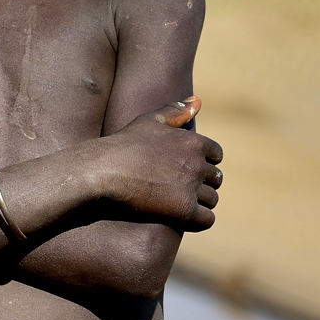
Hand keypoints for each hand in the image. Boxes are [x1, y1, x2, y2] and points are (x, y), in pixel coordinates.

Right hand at [93, 97, 221, 228]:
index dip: (203, 161)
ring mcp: (192, 187)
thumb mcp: (149, 121)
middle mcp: (197, 163)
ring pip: (212, 199)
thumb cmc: (123, 144)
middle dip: (201, 183)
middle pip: (216, 178)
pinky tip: (181, 216)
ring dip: (199, 202)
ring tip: (176, 200)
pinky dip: (198, 219)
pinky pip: (207, 219)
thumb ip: (176, 111)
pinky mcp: (185, 209)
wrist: (103, 170)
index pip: (216, 155)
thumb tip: (198, 100)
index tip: (183, 167)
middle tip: (177, 185)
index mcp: (193, 141)